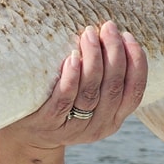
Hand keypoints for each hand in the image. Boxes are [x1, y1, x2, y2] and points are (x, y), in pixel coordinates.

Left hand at [0, 21, 146, 150]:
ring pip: (90, 92)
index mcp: (114, 119)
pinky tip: (73, 58)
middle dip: (114, 53)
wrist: (26, 135)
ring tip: (89, 35)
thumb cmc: (62, 104)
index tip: (128, 36)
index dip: (136, 63)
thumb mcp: (90, 97)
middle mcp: (98, 127)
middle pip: (114, 88)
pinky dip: (71, 78)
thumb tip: (115, 35)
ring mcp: (73, 128)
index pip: (135, 92)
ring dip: (93, 60)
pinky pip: (64, 100)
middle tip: (108, 27)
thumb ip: (105, 78)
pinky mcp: (49, 123)